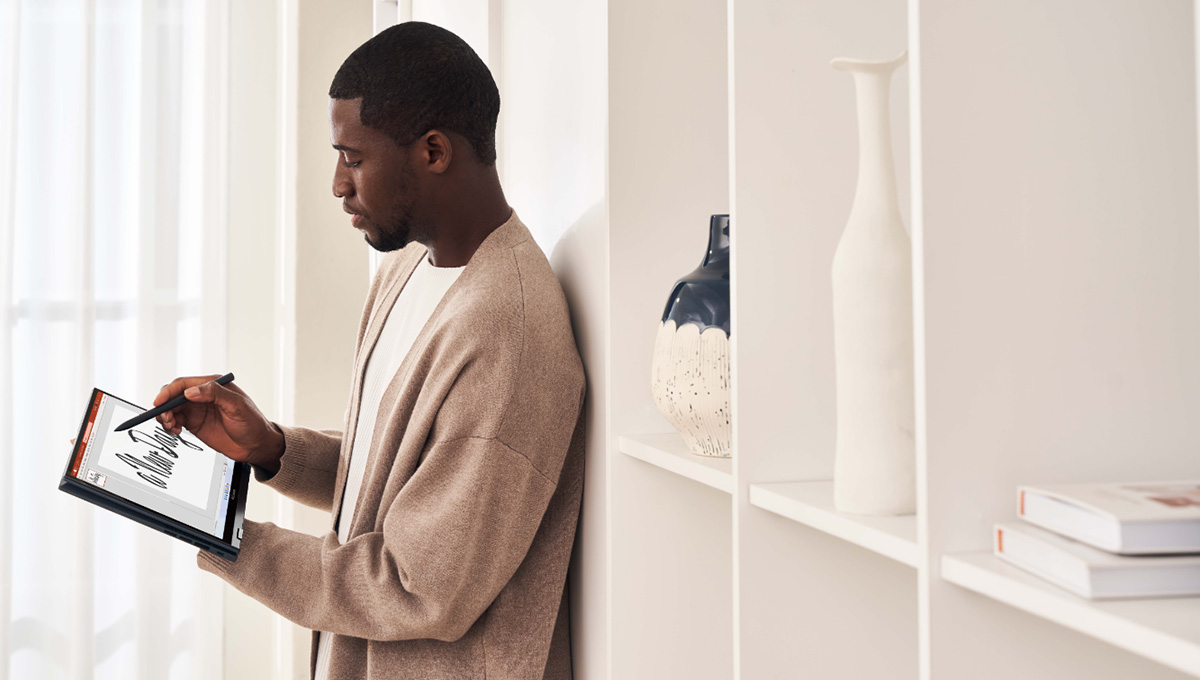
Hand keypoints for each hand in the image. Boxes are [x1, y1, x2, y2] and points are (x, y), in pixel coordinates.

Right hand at [154, 375, 283, 472]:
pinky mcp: (195, 424)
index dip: (169, 392)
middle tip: (165, 418)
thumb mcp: (237, 406)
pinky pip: (176, 420)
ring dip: (166, 416)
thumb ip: (215, 394)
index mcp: (213, 386)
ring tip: (171, 426)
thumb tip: (191, 391)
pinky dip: (170, 425)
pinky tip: (175, 430)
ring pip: (172, 409)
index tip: (159, 403)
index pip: (184, 384)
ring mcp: (198, 410)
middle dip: (165, 406)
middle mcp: (203, 396)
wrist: (257, 445)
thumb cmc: (253, 423)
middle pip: (174, 396)